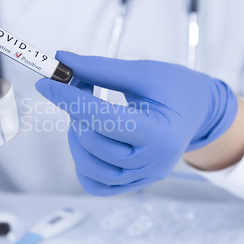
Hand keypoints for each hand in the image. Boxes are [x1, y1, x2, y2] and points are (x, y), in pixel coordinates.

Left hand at [35, 51, 237, 195]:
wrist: (198, 112)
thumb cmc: (176, 88)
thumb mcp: (143, 72)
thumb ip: (101, 68)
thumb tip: (62, 59)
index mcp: (162, 133)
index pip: (103, 119)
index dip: (69, 99)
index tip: (46, 82)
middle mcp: (153, 163)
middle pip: (93, 142)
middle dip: (74, 110)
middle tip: (78, 84)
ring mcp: (142, 178)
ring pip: (88, 165)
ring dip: (76, 134)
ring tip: (86, 111)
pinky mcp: (132, 184)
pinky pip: (94, 184)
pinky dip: (83, 162)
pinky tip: (90, 137)